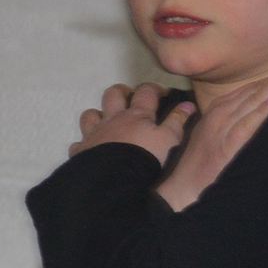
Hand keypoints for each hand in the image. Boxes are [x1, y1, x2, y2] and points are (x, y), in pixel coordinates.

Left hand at [68, 83, 191, 163]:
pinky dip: (86, 143)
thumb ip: (177, 121)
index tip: (163, 93)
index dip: (155, 89)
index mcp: (135, 115)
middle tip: (130, 97)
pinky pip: (79, 142)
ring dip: (98, 114)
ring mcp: (94, 133)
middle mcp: (112, 119)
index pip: (145, 92)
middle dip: (122, 91)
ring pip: (90, 114)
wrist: (115, 179)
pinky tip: (92, 148)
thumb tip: (188, 105)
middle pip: (113, 94)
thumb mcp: (169, 139)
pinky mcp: (82, 150)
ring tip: (107, 121)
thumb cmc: (146, 156)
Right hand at [155, 55, 267, 211]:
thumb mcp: (212, 136)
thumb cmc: (199, 166)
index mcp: (218, 110)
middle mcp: (221, 114)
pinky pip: (248, 125)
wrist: (181, 190)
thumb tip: (258, 111)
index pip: (251, 87)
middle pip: (257, 88)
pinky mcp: (228, 146)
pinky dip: (262, 111)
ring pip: (256, 100)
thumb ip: (232, 121)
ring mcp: (224, 129)